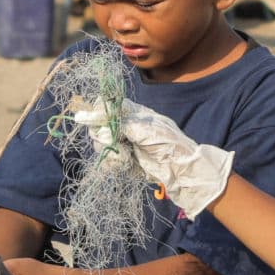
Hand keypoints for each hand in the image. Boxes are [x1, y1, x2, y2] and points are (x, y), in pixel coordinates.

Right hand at [79, 106, 233, 218]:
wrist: (179, 169)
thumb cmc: (167, 143)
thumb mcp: (145, 129)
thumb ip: (121, 122)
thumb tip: (98, 115)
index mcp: (133, 114)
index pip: (107, 106)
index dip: (99, 112)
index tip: (96, 121)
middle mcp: (126, 126)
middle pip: (100, 125)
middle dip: (102, 134)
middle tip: (113, 141)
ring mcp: (124, 143)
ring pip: (101, 143)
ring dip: (109, 150)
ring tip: (125, 155)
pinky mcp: (124, 159)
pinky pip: (108, 159)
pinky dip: (113, 162)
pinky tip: (126, 163)